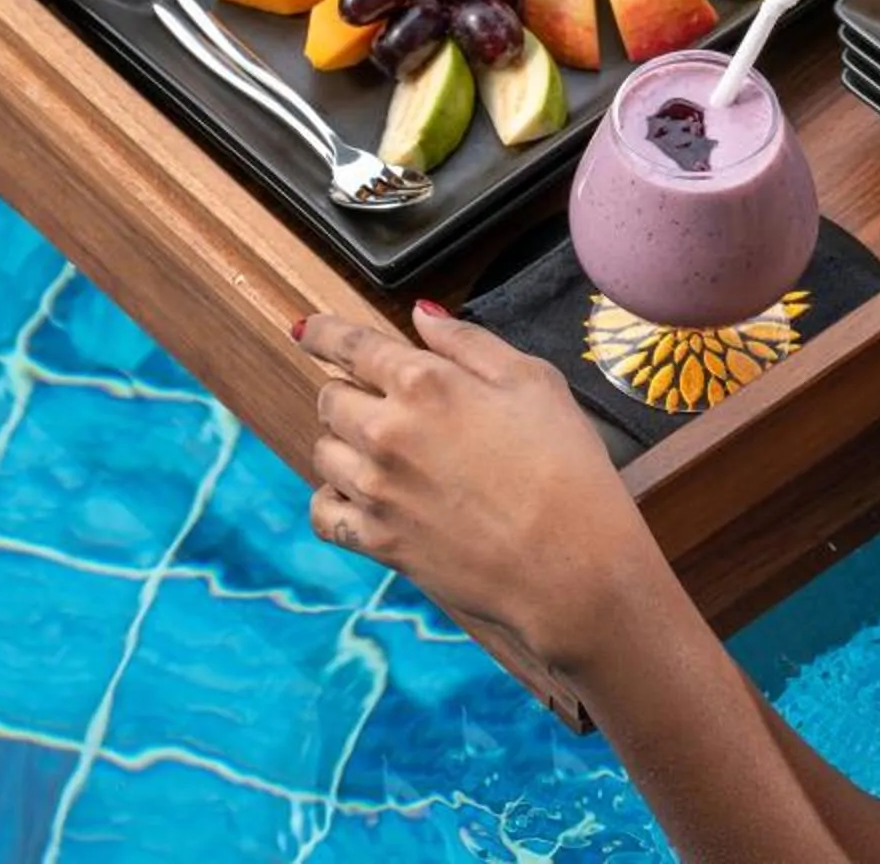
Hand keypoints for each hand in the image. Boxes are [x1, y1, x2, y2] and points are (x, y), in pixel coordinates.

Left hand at [299, 304, 662, 673]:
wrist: (572, 564)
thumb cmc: (566, 467)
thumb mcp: (533, 381)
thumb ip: (468, 341)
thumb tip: (421, 315)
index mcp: (424, 383)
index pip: (350, 345)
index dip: (323, 332)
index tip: (308, 330)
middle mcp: (386, 432)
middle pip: (331, 398)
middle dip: (349, 391)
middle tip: (382, 401)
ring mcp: (376, 490)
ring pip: (322, 450)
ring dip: (342, 442)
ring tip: (379, 449)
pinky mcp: (377, 540)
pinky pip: (324, 512)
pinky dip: (332, 498)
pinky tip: (357, 493)